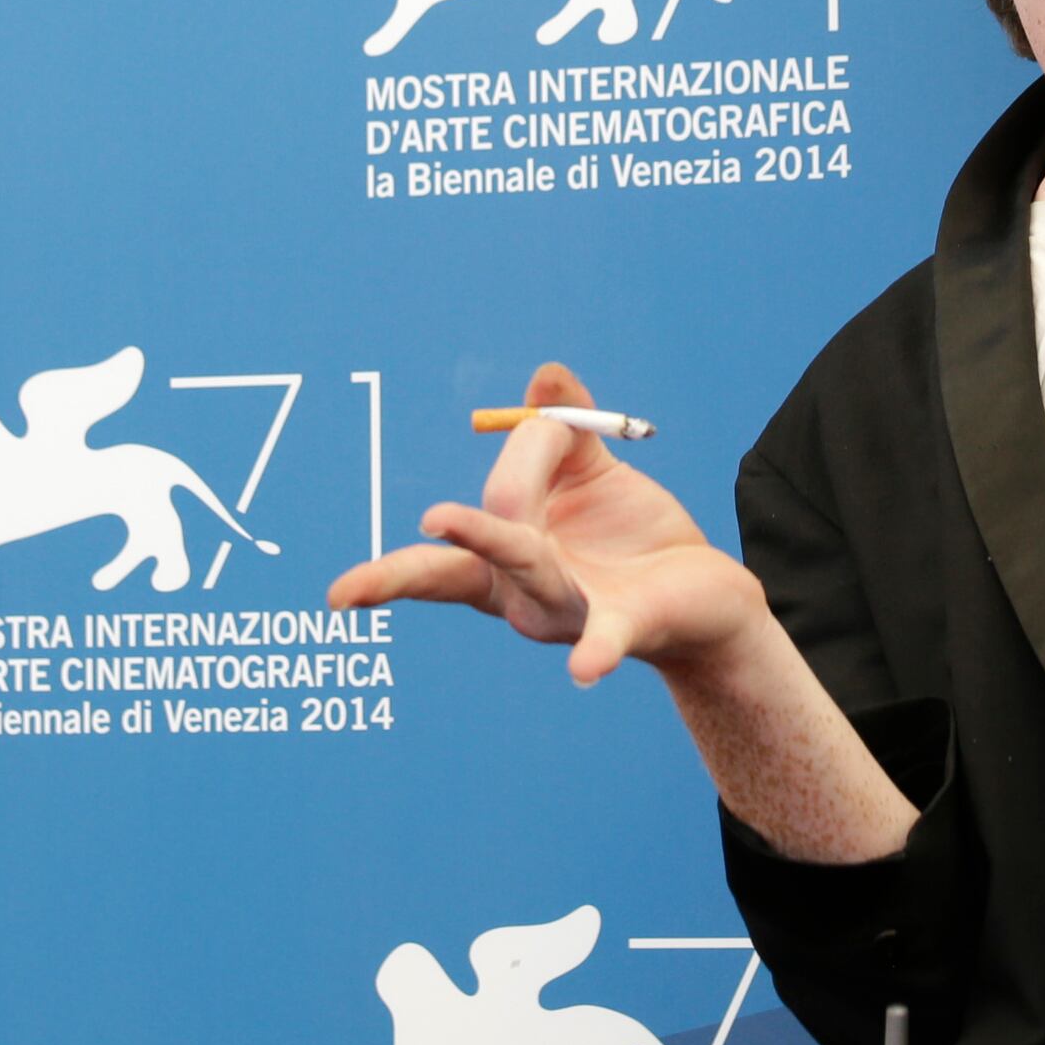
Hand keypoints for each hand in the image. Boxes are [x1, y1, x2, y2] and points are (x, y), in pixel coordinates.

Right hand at [326, 362, 771, 686]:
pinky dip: (595, 651)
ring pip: (529, 567)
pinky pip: (605, 636)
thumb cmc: (634, 535)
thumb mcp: (595, 469)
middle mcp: (524, 593)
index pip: (439, 557)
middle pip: (465, 567)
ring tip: (446, 518)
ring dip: (502, 540)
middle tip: (390, 555)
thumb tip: (544, 375)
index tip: (340, 601)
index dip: (384, 580)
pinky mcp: (625, 626)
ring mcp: (570, 612)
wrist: (704, 589)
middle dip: (417, 566)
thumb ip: (565, 421)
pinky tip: (584, 669)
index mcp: (505, 556)